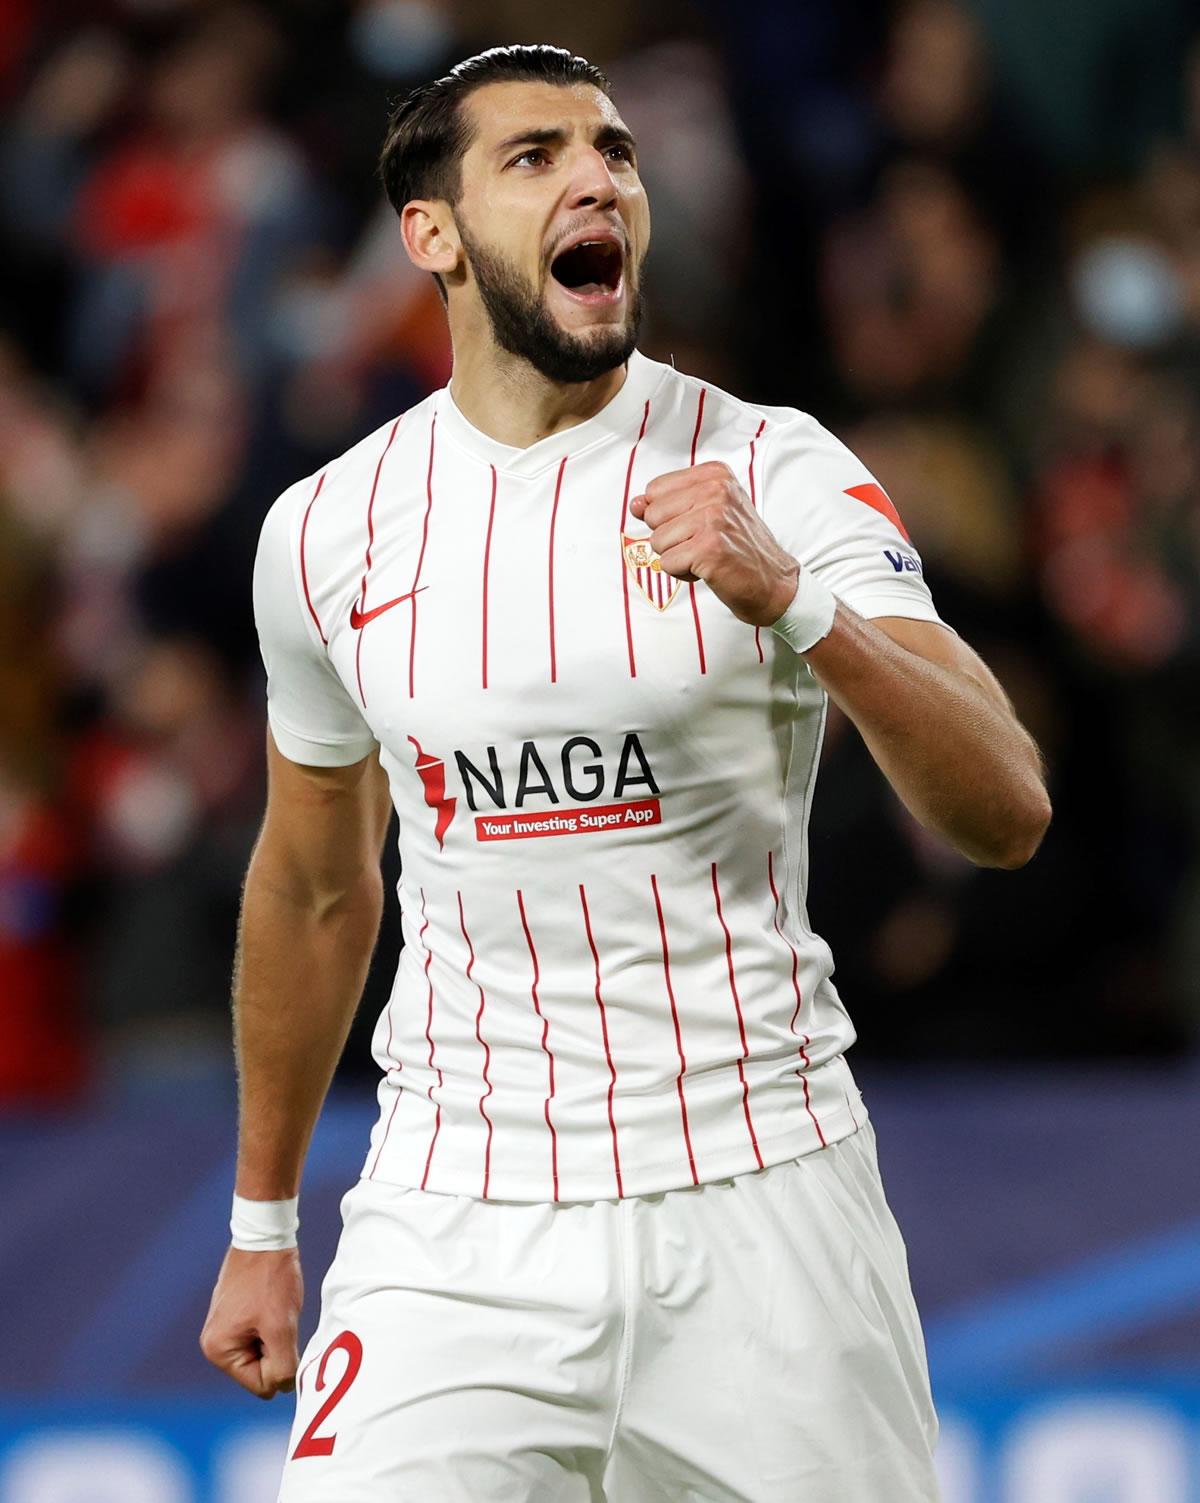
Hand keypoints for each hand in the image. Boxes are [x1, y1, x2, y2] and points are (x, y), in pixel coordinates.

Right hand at [200, 1246, 303, 1398]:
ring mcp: (224, 1329)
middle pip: (260, 1371)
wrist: (266, 1236)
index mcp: (219, 1351)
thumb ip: (283, 1367)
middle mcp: (215, 1344)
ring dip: (276, 1336)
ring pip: (263, 1353)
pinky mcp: (235, 1315)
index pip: (261, 1385)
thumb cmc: (271, 1280)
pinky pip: (261, 1335)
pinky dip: (273, 1324)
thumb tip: (284, 1388)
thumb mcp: (281, 1328)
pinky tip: (273, 1303)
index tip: (281, 1332)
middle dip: (277, 1350)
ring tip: (276, 1309)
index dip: (281, 1365)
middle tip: (279, 1318)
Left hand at [629, 462, 798, 626]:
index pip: (655, 490)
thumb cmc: (738, 547)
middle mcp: (716, 491)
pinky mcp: (709, 549)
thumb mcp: (705, 513)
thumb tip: (635, 504)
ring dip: (677, 556)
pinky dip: (682, 573)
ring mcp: (713, 519)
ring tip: (705, 556)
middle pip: (653, 515)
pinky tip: (707, 569)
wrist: (772, 582)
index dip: (667, 515)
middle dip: (670, 537)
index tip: (696, 524)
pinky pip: (667, 563)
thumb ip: (667, 504)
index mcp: (715, 475)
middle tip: (702, 543)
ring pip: (657, 541)